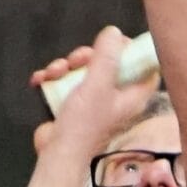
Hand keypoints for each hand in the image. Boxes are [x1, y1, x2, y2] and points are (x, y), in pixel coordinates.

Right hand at [29, 27, 160, 154]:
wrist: (57, 154)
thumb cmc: (84, 123)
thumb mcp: (98, 84)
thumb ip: (107, 56)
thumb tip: (113, 32)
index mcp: (132, 96)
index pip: (145, 67)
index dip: (133, 50)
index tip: (115, 41)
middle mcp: (116, 98)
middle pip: (109, 64)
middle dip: (87, 56)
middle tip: (77, 59)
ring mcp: (94, 102)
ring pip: (84, 71)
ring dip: (65, 66)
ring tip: (54, 73)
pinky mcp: (73, 106)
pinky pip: (66, 83)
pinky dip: (53, 78)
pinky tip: (41, 79)